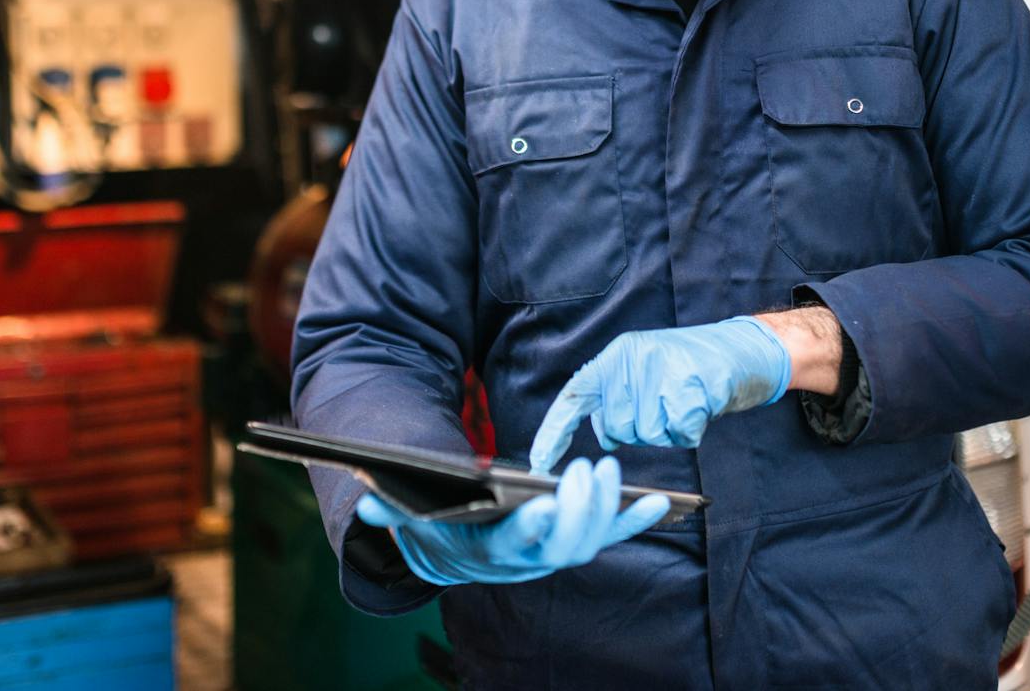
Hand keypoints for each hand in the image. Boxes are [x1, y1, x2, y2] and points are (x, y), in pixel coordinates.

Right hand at [354, 456, 669, 586]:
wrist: (456, 548)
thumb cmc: (436, 523)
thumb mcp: (410, 516)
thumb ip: (391, 512)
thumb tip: (366, 506)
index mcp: (490, 552)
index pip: (513, 546)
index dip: (530, 530)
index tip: (542, 506)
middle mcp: (528, 561)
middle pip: (563, 545)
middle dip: (580, 510)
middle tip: (588, 468)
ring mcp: (555, 551)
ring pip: (590, 541)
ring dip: (610, 510)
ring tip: (616, 470)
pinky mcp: (575, 539)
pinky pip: (612, 534)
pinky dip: (637, 521)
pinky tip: (664, 503)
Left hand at [530, 316, 790, 471]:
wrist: (742, 349)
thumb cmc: (691, 367)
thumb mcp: (644, 370)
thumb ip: (619, 396)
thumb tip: (604, 435)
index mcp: (616, 356)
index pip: (574, 395)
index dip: (554, 430)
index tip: (539, 461)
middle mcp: (633, 360)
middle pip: (616, 426)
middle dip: (638, 429)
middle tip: (664, 405)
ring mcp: (661, 372)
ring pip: (646, 434)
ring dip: (666, 430)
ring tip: (683, 402)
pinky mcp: (689, 388)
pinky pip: (678, 435)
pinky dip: (690, 431)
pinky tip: (699, 406)